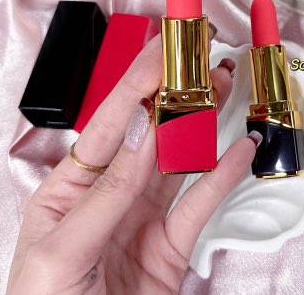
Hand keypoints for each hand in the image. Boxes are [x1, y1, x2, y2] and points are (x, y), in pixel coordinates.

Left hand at [7, 36, 256, 293]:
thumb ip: (108, 190)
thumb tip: (139, 129)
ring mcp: (144, 215)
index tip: (161, 52)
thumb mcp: (64, 250)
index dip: (137, 83)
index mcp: (70, 188)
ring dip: (203, 123)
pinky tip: (239, 150)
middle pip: (150, 132)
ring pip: (180, 158)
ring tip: (222, 90)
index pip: (109, 122)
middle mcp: (111, 193)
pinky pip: (202, 201)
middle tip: (199, 62)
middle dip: (176, 94)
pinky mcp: (172, 242)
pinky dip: (224, 174)